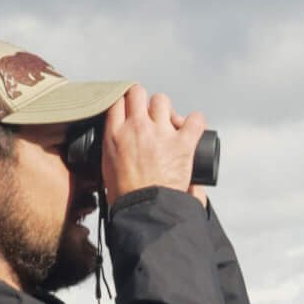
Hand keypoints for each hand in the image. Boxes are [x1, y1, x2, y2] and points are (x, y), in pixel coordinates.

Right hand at [101, 84, 209, 206]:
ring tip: (169, 125)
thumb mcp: (107, 167)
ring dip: (166, 111)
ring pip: (162, 101)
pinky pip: (195, 120)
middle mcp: (137, 127)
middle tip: (149, 115)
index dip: (125, 102)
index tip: (130, 108)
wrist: (145, 210)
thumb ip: (112, 147)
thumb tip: (118, 141)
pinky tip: (194, 128)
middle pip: (138, 92)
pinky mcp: (182, 143)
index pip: (117, 100)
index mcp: (115, 134)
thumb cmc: (126, 195)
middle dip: (144, 100)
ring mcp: (160, 133)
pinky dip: (196, 122)